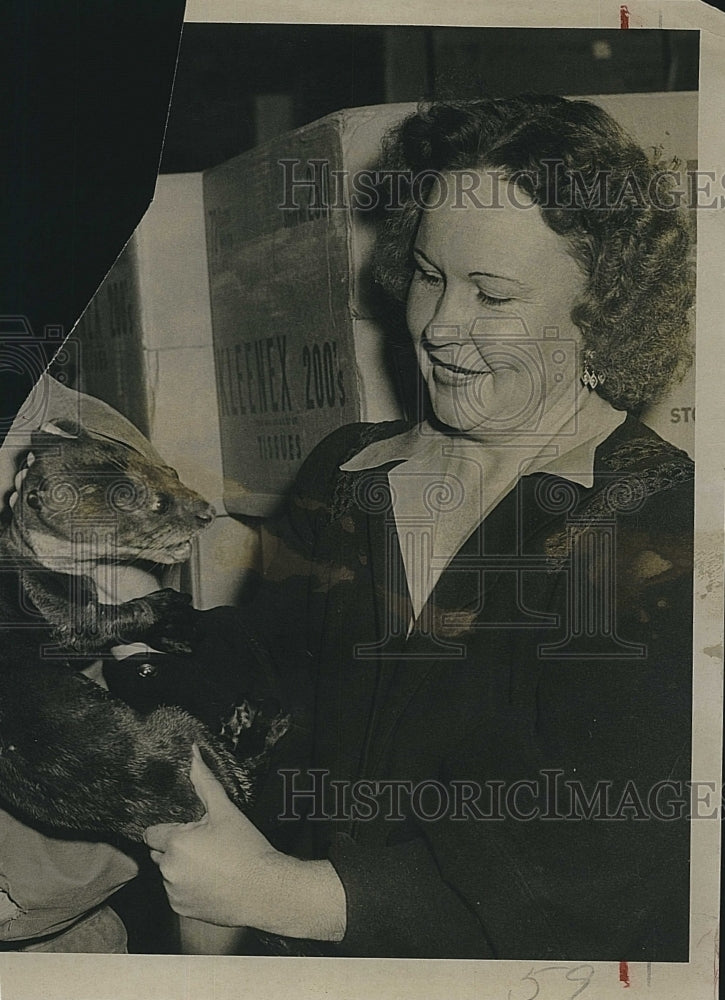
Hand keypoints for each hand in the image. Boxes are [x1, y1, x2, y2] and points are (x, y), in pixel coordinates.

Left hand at [145, 746, 346, 939]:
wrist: (265, 890)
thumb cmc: (247, 848)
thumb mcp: (226, 811)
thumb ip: (204, 782)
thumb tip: (193, 753)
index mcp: (176, 843)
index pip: (153, 833)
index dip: (174, 830)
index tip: (194, 833)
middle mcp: (168, 870)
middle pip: (161, 853)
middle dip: (177, 848)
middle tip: (208, 847)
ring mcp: (173, 892)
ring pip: (169, 872)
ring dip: (182, 868)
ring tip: (213, 866)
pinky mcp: (181, 909)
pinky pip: (176, 893)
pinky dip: (188, 887)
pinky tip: (212, 882)